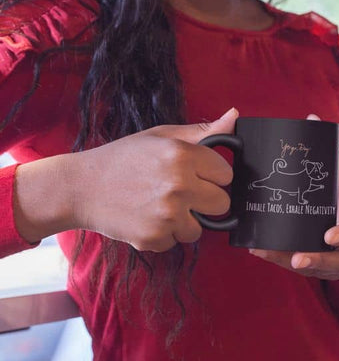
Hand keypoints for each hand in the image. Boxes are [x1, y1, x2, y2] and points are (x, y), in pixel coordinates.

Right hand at [14, 108, 238, 251]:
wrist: (81, 187)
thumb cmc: (123, 158)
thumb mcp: (160, 137)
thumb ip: (201, 132)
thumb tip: (235, 118)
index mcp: (182, 155)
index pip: (226, 174)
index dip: (212, 175)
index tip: (196, 175)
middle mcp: (179, 185)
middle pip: (221, 203)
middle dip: (204, 200)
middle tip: (179, 193)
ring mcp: (167, 214)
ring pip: (199, 228)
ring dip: (183, 221)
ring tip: (157, 205)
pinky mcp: (154, 238)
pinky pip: (175, 242)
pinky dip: (163, 235)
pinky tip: (144, 218)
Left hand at [249, 115, 338, 280]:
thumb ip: (335, 154)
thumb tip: (312, 118)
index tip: (329, 236)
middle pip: (335, 262)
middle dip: (315, 259)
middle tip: (297, 258)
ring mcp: (335, 263)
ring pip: (313, 268)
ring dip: (287, 261)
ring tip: (265, 251)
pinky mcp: (318, 268)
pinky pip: (299, 268)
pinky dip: (278, 260)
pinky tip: (259, 250)